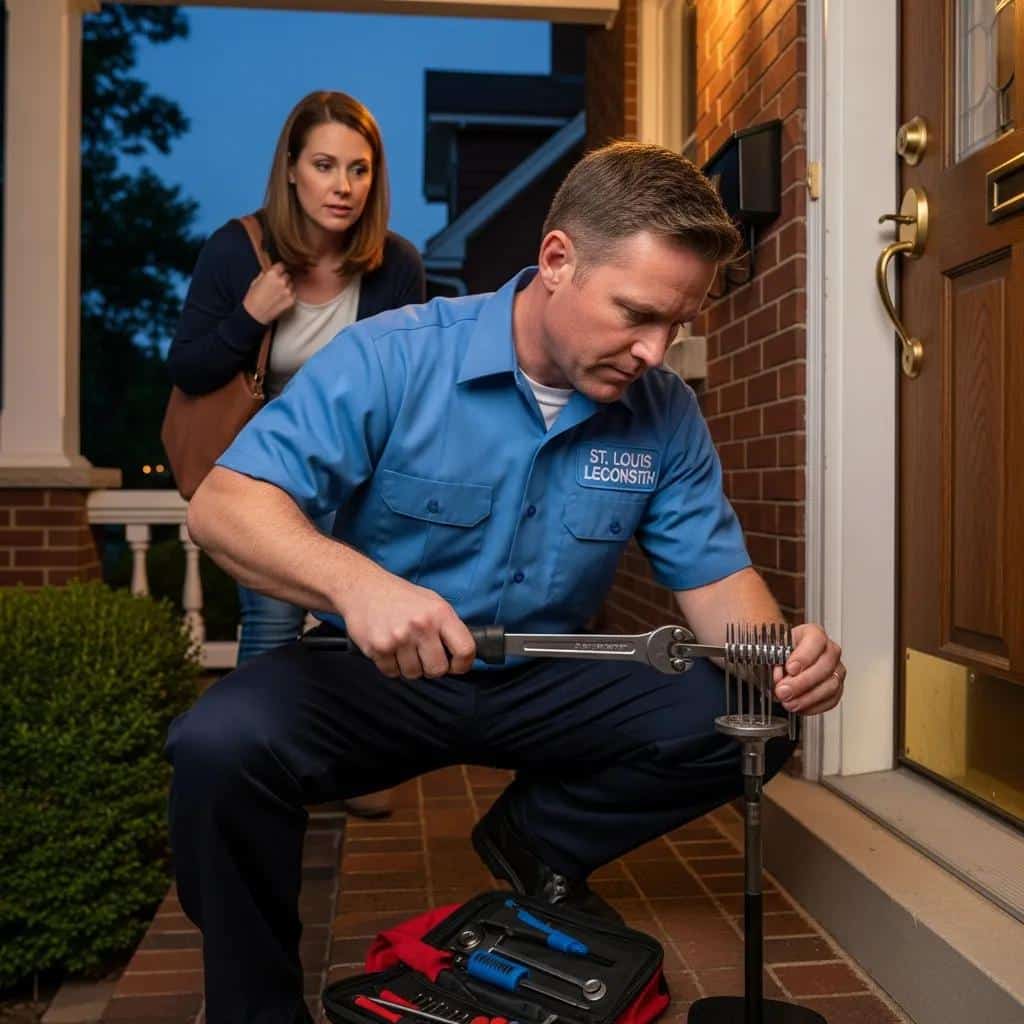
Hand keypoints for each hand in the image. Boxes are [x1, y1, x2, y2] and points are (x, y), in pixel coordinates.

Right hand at [242, 262, 294, 323]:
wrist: (255, 315)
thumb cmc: (253, 298)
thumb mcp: (256, 281)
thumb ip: (266, 273)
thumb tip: (271, 269)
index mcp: (272, 274)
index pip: (282, 265)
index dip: (279, 269)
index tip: (278, 271)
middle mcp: (282, 281)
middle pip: (287, 275)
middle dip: (283, 278)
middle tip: (276, 285)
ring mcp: (288, 291)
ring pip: (291, 284)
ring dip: (287, 286)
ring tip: (277, 294)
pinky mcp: (292, 300)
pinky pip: (293, 293)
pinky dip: (289, 295)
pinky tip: (280, 299)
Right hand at [339, 570, 476, 678]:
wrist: (363, 588)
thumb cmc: (401, 597)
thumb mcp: (433, 602)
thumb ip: (448, 627)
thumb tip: (462, 655)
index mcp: (440, 613)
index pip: (465, 650)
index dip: (463, 664)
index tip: (456, 665)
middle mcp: (421, 625)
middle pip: (438, 669)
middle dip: (432, 668)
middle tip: (424, 656)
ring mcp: (398, 638)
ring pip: (413, 674)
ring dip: (410, 667)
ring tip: (403, 648)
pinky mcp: (378, 648)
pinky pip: (392, 673)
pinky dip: (391, 666)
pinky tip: (389, 649)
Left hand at [772, 623, 843, 715]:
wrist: (783, 661)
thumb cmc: (779, 652)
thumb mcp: (771, 650)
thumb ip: (774, 660)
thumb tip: (778, 676)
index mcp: (813, 634)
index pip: (816, 640)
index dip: (804, 656)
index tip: (790, 669)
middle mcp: (829, 650)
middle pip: (825, 666)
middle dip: (802, 682)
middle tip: (783, 691)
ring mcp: (836, 669)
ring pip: (831, 685)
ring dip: (807, 698)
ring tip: (788, 703)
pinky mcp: (837, 688)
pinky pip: (831, 700)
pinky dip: (814, 706)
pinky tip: (799, 707)